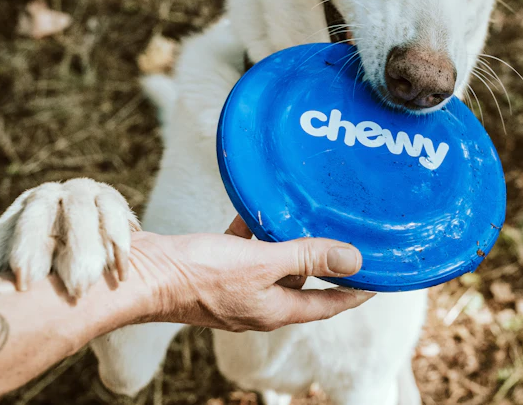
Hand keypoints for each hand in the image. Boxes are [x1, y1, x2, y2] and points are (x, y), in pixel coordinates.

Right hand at [129, 216, 375, 331]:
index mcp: (275, 310)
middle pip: (301, 282)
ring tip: (296, 215)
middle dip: (318, 258)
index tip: (377, 282)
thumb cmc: (200, 274)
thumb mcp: (262, 262)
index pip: (327, 305)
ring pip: (272, 264)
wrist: (145, 274)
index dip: (354, 293)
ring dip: (284, 242)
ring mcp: (236, 290)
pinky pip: (245, 253)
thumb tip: (354, 260)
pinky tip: (253, 212)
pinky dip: (253, 235)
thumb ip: (307, 257)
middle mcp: (259, 305)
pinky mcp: (216, 273)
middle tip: (338, 231)